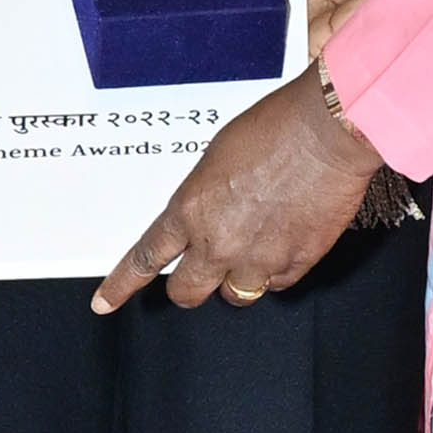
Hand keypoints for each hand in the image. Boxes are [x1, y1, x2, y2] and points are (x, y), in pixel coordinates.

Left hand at [94, 67, 376, 314]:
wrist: (328, 131)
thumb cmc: (275, 129)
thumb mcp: (216, 157)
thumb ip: (202, 197)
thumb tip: (204, 216)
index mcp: (191, 210)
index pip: (145, 258)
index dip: (121, 286)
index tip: (105, 303)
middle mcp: (219, 242)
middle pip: (186, 292)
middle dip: (189, 285)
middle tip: (199, 272)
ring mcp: (258, 258)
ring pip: (235, 295)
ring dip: (237, 278)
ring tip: (254, 246)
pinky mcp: (296, 263)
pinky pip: (276, 284)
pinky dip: (275, 270)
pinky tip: (284, 239)